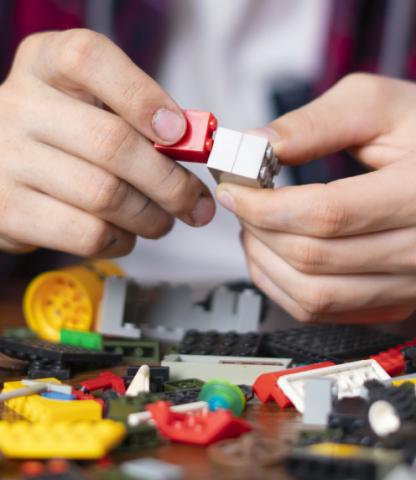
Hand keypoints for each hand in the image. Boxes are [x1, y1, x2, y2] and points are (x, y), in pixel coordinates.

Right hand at [0, 29, 214, 255]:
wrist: (2, 166)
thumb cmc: (64, 134)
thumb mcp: (91, 104)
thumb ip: (137, 116)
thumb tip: (193, 148)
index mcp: (45, 64)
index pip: (89, 59)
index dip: (143, 97)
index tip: (179, 133)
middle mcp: (20, 107)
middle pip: (113, 144)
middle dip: (170, 182)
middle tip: (194, 202)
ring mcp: (8, 161)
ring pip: (105, 196)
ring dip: (151, 218)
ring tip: (162, 220)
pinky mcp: (10, 213)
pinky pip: (87, 234)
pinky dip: (121, 240)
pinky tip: (125, 233)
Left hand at [216, 74, 415, 323]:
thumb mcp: (378, 106)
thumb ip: (314, 123)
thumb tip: (254, 146)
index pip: (325, 215)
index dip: (266, 206)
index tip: (235, 191)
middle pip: (312, 258)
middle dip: (258, 230)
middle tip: (240, 205)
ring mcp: (408, 285)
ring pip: (313, 295)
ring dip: (266, 263)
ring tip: (253, 229)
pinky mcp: (392, 300)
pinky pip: (323, 311)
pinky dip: (283, 287)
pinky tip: (273, 256)